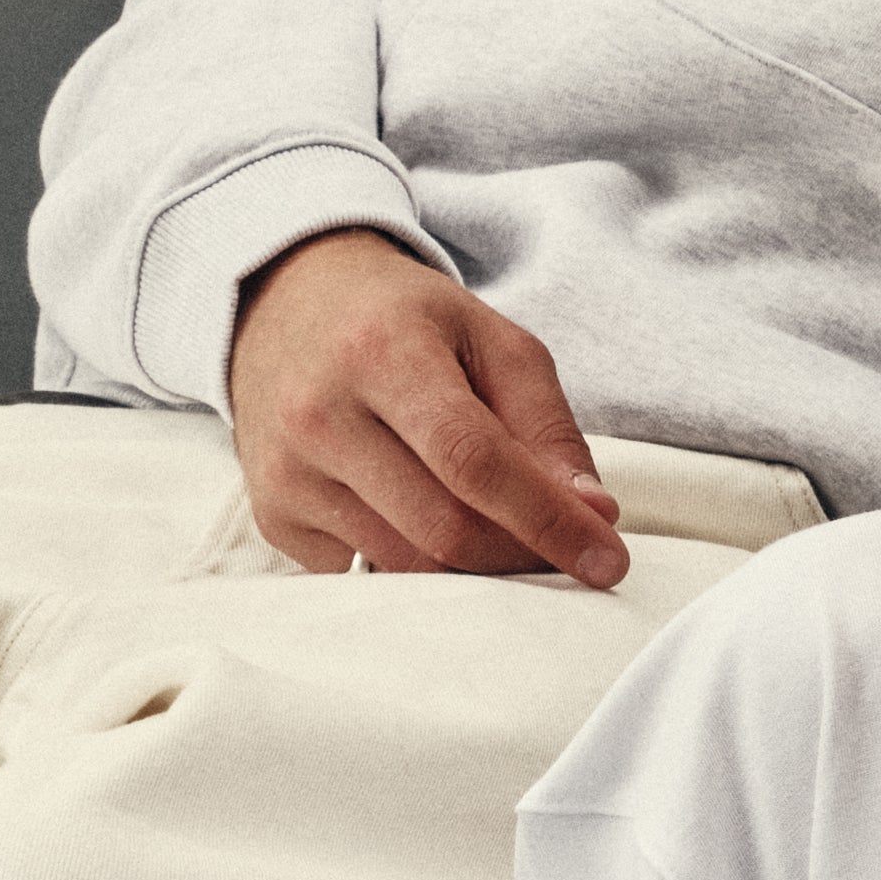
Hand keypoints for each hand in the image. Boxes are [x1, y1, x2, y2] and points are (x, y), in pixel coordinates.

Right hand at [228, 229, 627, 586]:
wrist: (286, 306)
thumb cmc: (403, 322)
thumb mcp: (491, 340)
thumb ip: (547, 426)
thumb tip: (593, 514)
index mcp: (383, 353)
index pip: (475, 461)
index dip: (548, 520)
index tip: (607, 560)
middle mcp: (319, 416)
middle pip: (444, 529)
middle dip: (524, 555)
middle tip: (570, 553)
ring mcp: (287, 473)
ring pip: (409, 565)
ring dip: (479, 570)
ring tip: (509, 534)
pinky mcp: (273, 516)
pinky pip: (368, 572)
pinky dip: (422, 564)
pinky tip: (434, 522)